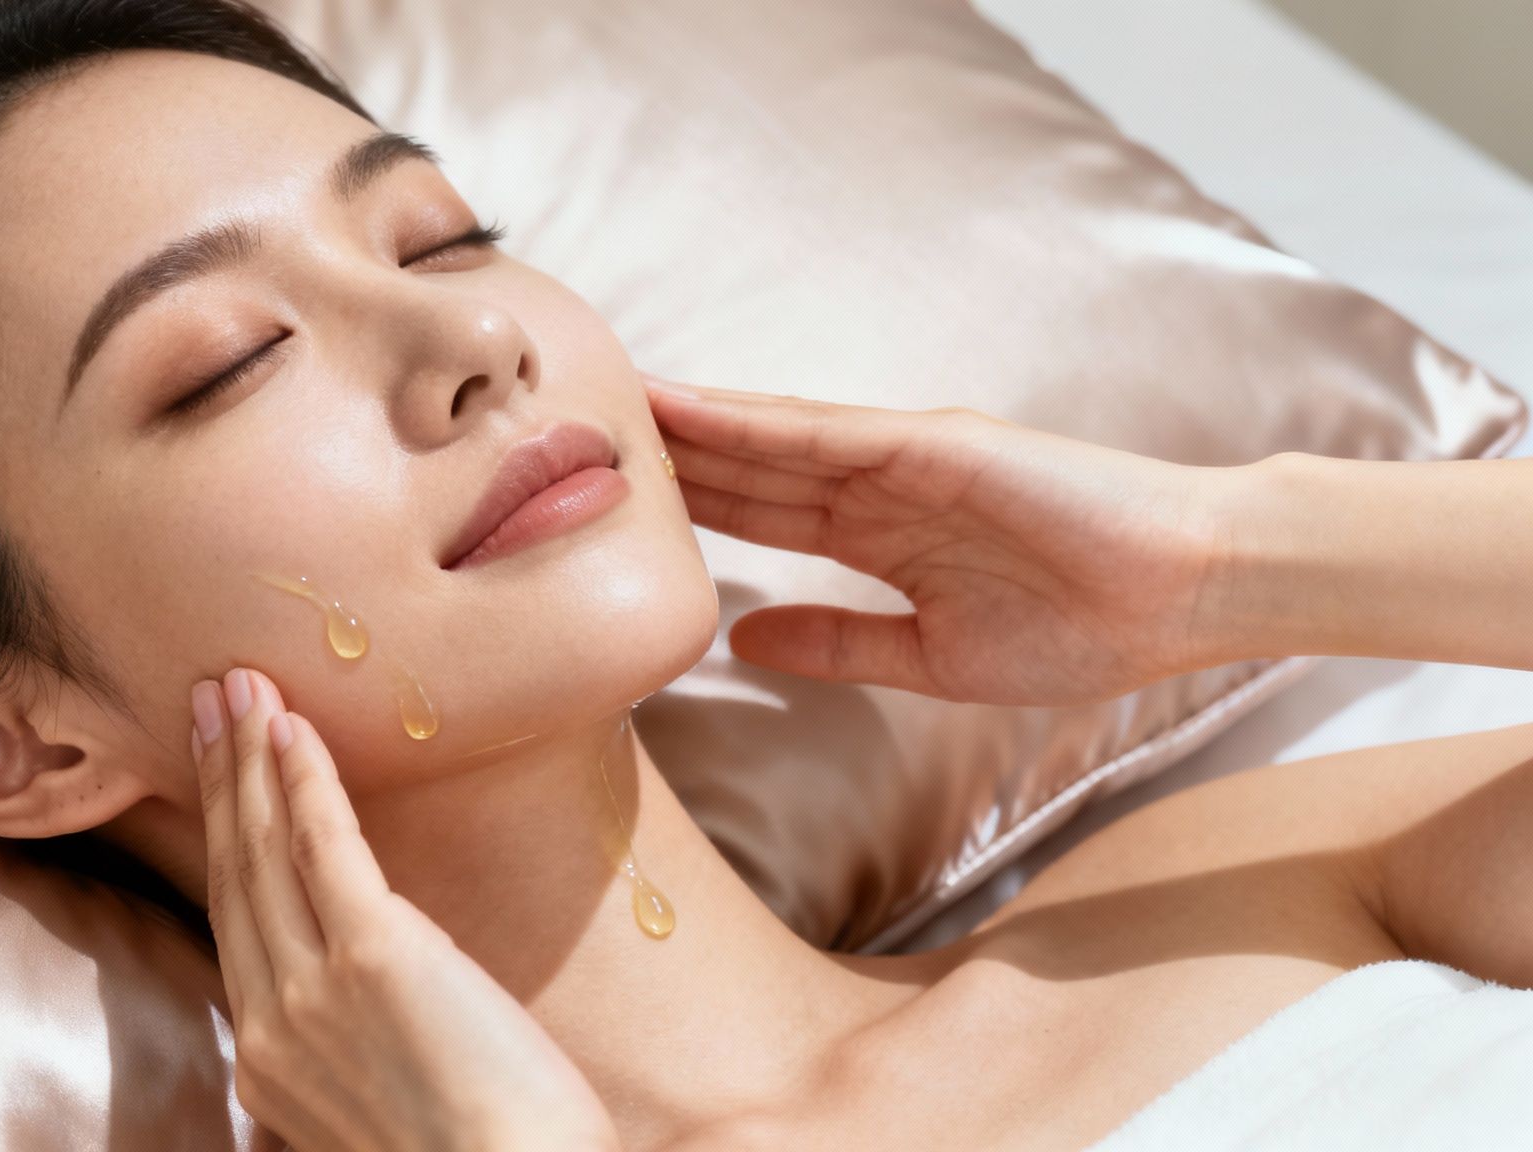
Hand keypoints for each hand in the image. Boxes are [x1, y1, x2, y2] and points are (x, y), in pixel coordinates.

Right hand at [190, 667, 619, 1151]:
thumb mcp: (385, 1103)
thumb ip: (353, 1043)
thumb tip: (371, 996)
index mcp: (271, 1061)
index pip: (235, 923)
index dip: (224, 836)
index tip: (218, 771)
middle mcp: (271, 1026)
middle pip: (234, 875)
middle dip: (219, 778)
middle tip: (211, 699)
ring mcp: (313, 991)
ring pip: (264, 851)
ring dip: (250, 760)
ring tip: (242, 688)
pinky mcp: (373, 958)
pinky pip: (324, 848)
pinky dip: (303, 780)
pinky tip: (293, 728)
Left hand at [645, 373, 1238, 705]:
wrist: (1184, 594)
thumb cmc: (1081, 626)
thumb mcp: (930, 657)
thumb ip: (839, 645)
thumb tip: (746, 641)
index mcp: (879, 539)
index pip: (760, 516)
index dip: (687, 507)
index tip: (609, 505)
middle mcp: (878, 490)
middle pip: (746, 470)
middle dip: (667, 458)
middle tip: (576, 439)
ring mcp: (903, 459)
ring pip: (769, 438)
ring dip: (688, 425)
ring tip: (605, 405)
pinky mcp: (935, 444)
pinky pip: (825, 432)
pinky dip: (754, 420)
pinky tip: (690, 408)